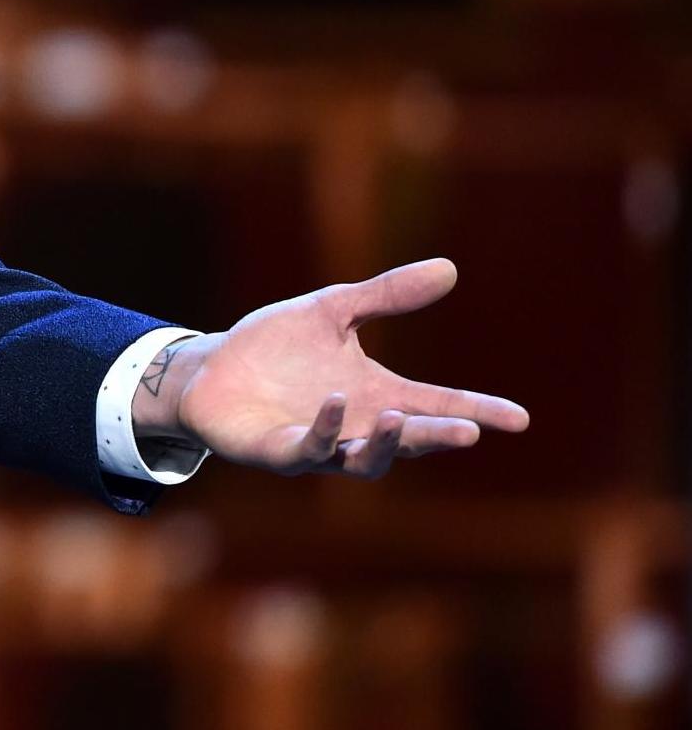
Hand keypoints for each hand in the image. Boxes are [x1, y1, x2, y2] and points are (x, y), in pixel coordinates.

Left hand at [137, 258, 529, 478]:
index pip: (437, 405)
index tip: (519, 419)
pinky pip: (307, 451)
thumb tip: (449, 268)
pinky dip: (323, 430)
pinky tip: (332, 402)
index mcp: (376, 395)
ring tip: (397, 417)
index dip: (477, 411)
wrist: (210, 369)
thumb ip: (386, 296)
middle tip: (468, 433)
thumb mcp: (333, 312)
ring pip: (362, 460)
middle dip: (435, 438)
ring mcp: (319, 446)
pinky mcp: (277, 452)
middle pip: (407, 441)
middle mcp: (354, 427)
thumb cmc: (273, 348)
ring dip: (383, 443)